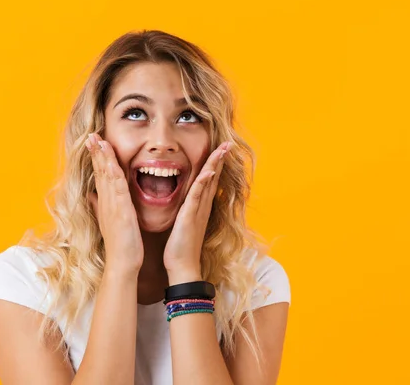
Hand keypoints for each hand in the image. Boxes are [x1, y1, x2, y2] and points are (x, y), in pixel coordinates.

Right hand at [86, 133, 143, 274]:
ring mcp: (112, 205)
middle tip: (90, 134)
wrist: (122, 262)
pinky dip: (113, 173)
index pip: (99, 175)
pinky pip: (117, 188)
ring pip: (106, 176)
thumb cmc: (119, 243)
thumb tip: (90, 196)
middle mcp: (106, 201)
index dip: (96, 158)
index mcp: (105, 203)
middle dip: (95, 152)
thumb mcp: (107, 221)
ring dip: (102, 157)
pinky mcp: (121, 211)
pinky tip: (111, 161)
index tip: (92, 142)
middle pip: (99, 171)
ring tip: (98, 140)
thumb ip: (98, 206)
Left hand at [163, 141, 231, 284]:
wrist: (182, 266)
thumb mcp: (183, 223)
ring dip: (216, 164)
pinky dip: (203, 182)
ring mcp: (198, 210)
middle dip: (221, 159)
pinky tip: (208, 171)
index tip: (220, 149)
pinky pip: (197, 196)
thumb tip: (186, 203)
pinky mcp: (190, 216)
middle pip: (214, 177)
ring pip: (208, 182)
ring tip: (223, 149)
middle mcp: (202, 206)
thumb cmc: (180, 247)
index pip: (209, 181)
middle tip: (228, 143)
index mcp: (199, 207)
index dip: (215, 165)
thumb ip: (186, 211)